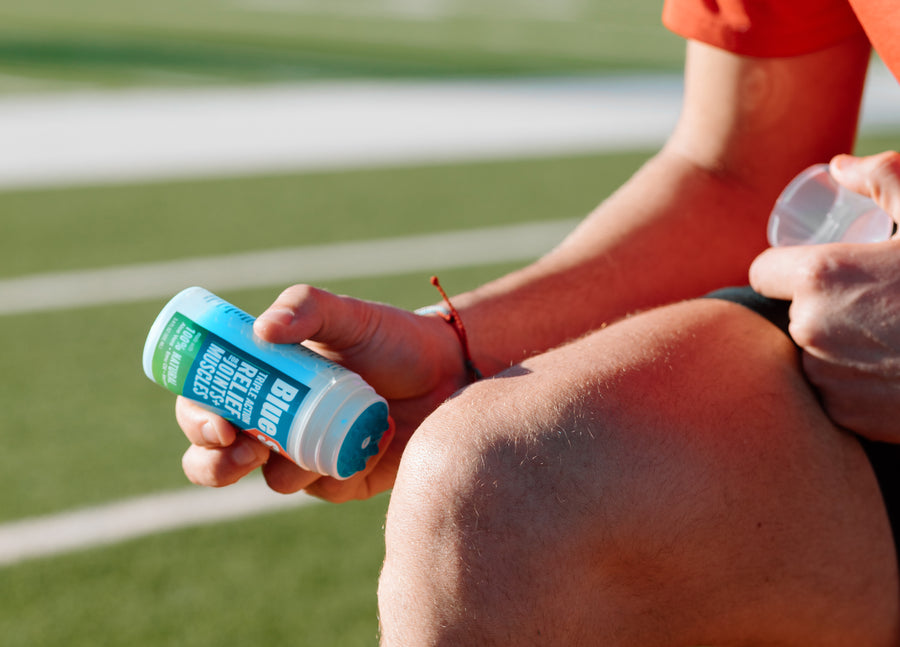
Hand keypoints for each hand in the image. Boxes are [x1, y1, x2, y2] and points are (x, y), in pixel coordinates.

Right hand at [177, 284, 467, 500]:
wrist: (451, 373)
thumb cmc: (393, 338)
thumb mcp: (349, 314)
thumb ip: (307, 307)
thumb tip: (261, 331)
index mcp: (265, 380)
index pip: (207, 402)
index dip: (196, 417)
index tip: (216, 423)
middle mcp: (276, 420)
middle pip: (216, 457)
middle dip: (213, 463)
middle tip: (241, 450)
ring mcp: (306, 454)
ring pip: (269, 480)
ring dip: (281, 466)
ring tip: (315, 440)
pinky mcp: (340, 480)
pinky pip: (320, 488)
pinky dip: (334, 469)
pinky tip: (369, 442)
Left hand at [749, 152, 899, 441]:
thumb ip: (885, 178)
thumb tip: (837, 168)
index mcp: (820, 277)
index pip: (763, 272)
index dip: (784, 267)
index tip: (812, 265)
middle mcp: (810, 330)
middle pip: (789, 313)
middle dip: (815, 304)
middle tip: (864, 296)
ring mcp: (828, 379)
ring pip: (810, 355)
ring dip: (832, 345)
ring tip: (884, 331)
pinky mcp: (849, 417)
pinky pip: (834, 393)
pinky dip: (853, 382)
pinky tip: (890, 368)